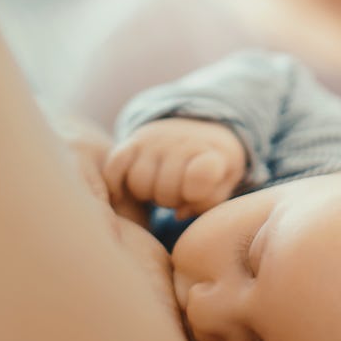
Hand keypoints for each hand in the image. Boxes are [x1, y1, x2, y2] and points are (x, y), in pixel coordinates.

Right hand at [104, 118, 246, 218]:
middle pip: (164, 191)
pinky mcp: (132, 142)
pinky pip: (114, 167)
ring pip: (138, 183)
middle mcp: (180, 141)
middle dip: (170, 200)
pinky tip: (123, 194)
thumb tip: (178, 214)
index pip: (202, 175)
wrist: (199, 126)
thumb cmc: (213, 165)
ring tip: (159, 187)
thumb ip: (208, 201)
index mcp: (212, 151)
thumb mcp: (225, 181)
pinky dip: (115, 184)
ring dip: (147, 193)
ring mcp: (154, 140)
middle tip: (177, 194)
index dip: (196, 193)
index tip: (195, 193)